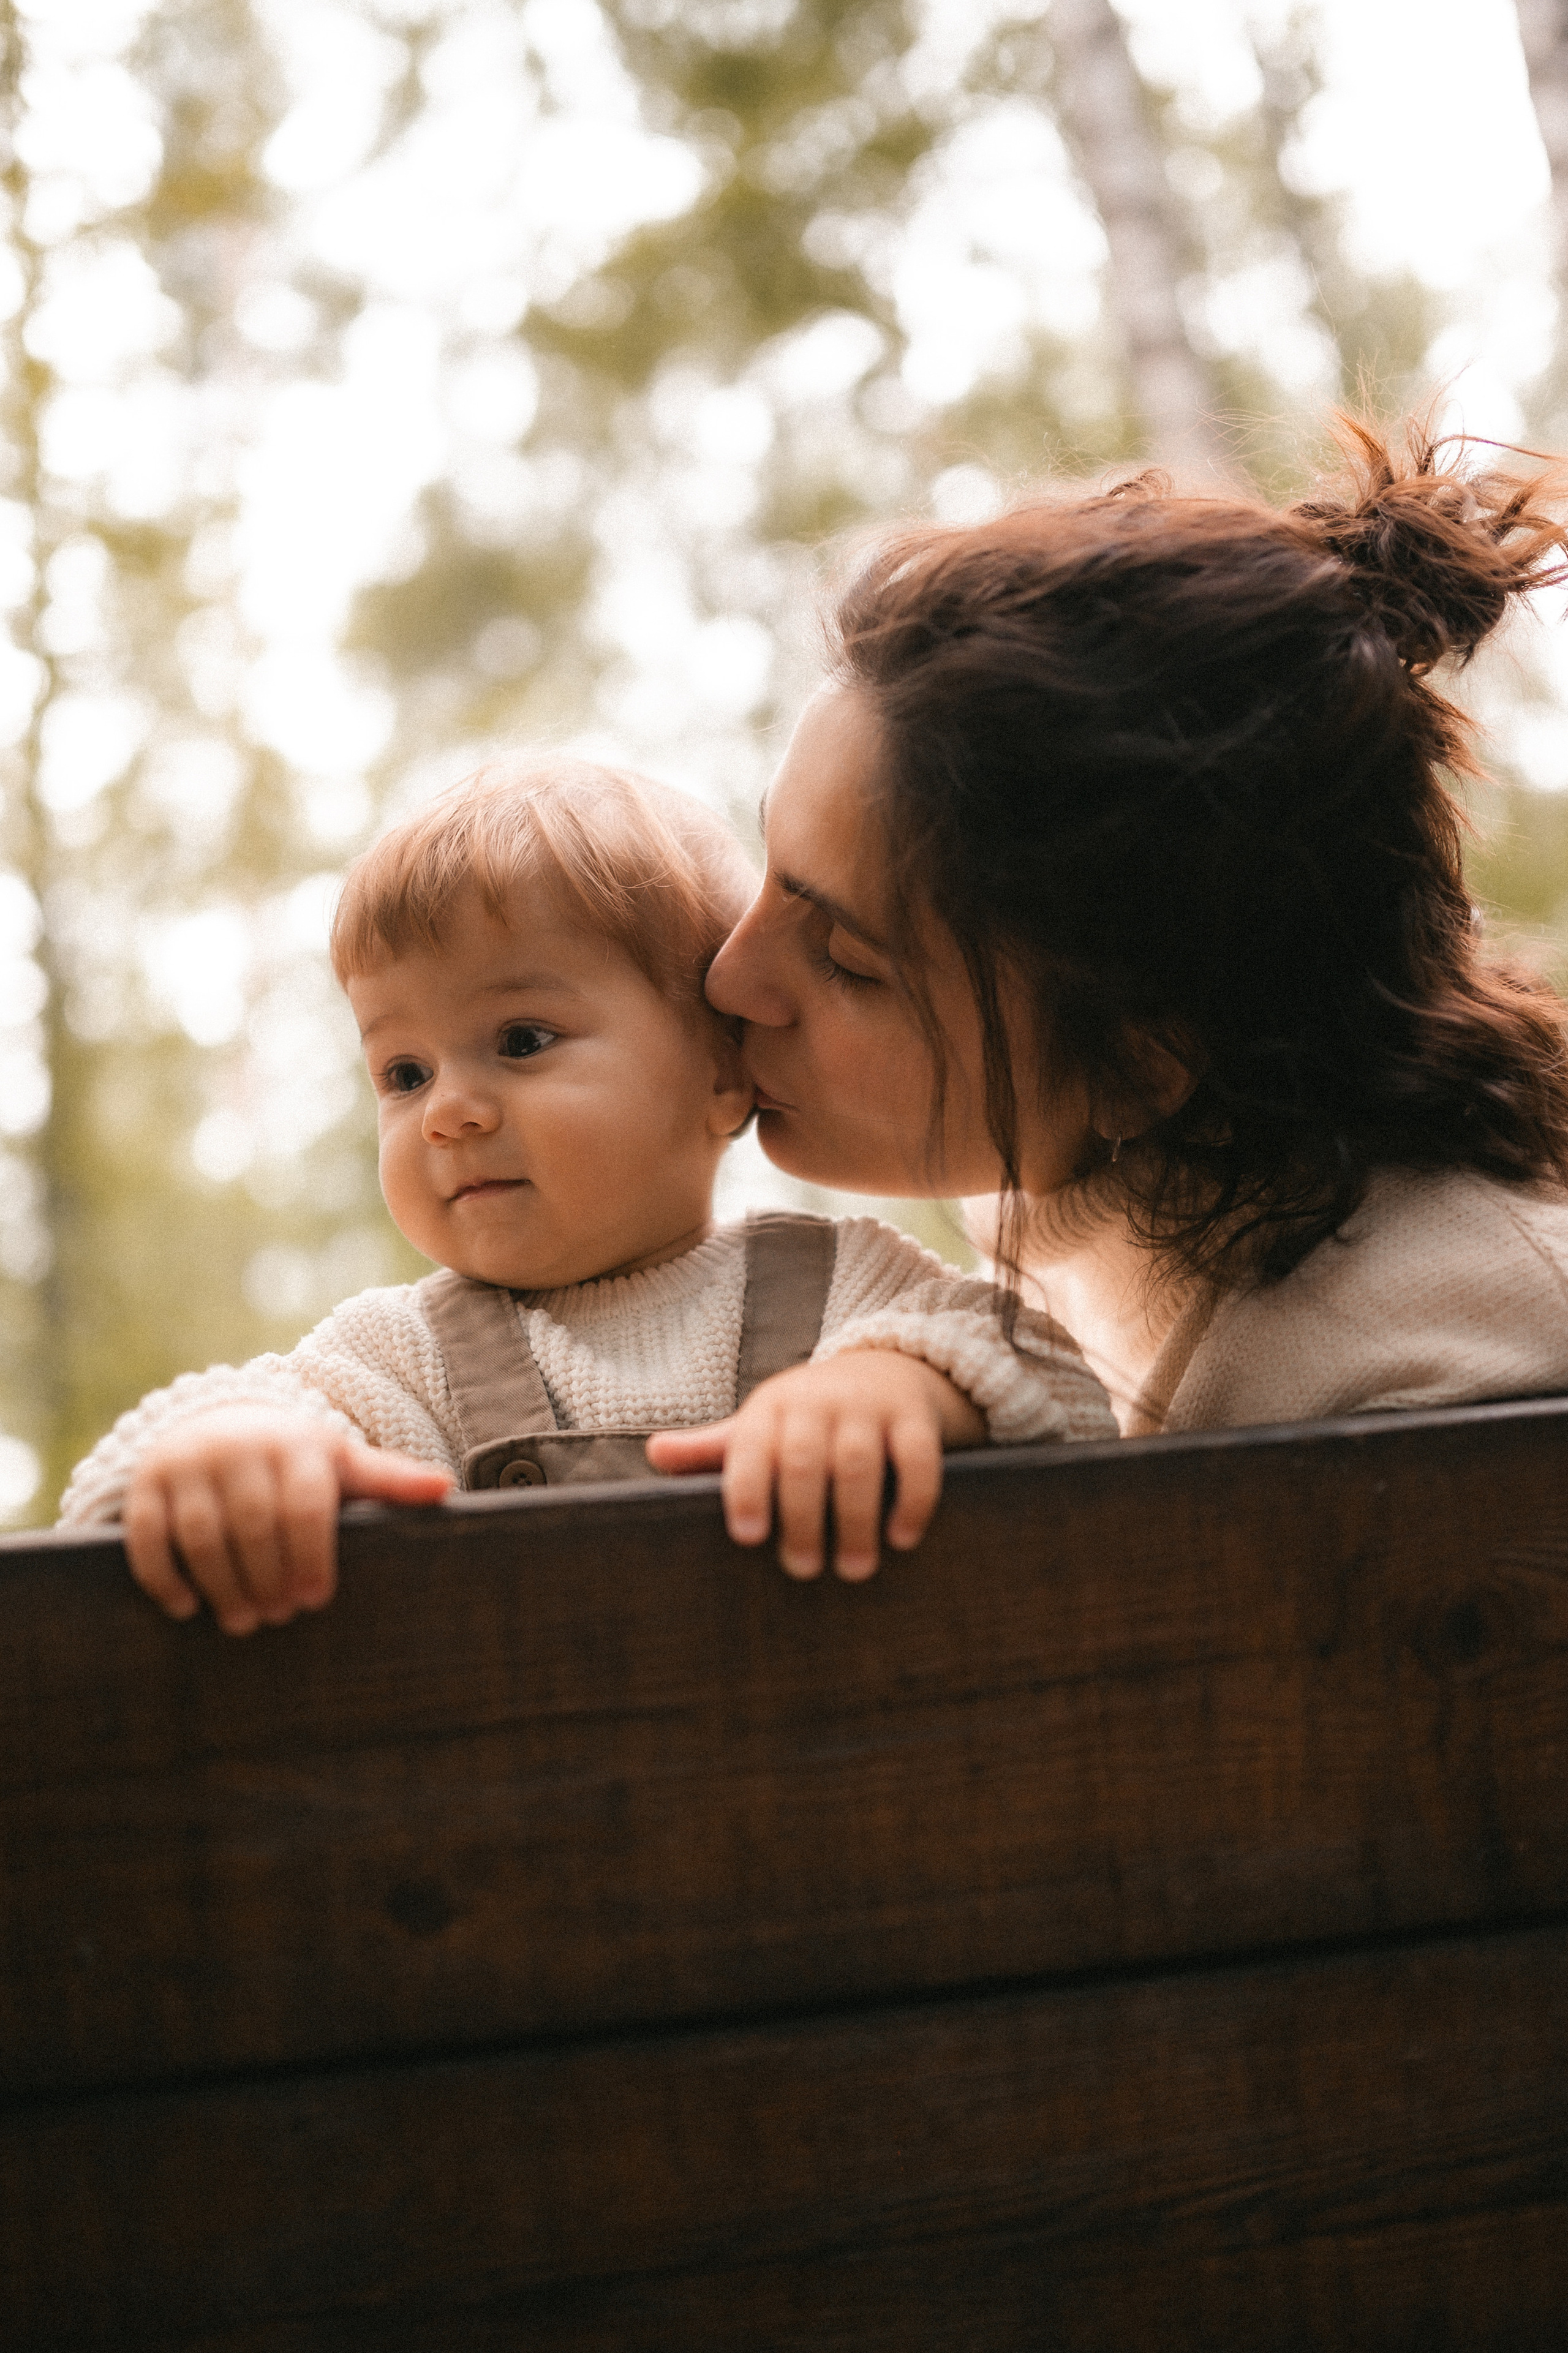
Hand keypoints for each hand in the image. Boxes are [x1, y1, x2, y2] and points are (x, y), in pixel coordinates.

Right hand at [123, 1406, 451, 1634]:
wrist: (217, 1423)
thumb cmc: (294, 1461)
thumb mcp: (342, 1464)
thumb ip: (389, 1480)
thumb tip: (446, 1489)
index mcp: (296, 1444)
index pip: (305, 1505)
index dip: (311, 1558)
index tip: (316, 1601)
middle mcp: (239, 1446)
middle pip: (253, 1526)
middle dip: (268, 1580)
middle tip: (278, 1619)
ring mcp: (188, 1462)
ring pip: (201, 1535)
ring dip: (223, 1587)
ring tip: (244, 1623)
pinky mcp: (146, 1483)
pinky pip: (148, 1536)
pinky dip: (164, 1577)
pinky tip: (188, 1608)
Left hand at [644, 1351, 983, 1580]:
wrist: (883, 1369)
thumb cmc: (805, 1417)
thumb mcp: (758, 1426)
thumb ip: (712, 1449)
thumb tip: (655, 1455)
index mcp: (770, 1409)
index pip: (751, 1447)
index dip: (747, 1490)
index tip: (748, 1538)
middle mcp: (816, 1402)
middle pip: (803, 1461)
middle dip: (801, 1519)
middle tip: (802, 1570)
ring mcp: (867, 1407)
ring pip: (858, 1463)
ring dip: (855, 1520)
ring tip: (853, 1569)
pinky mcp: (913, 1417)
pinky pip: (917, 1457)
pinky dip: (913, 1500)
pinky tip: (902, 1539)